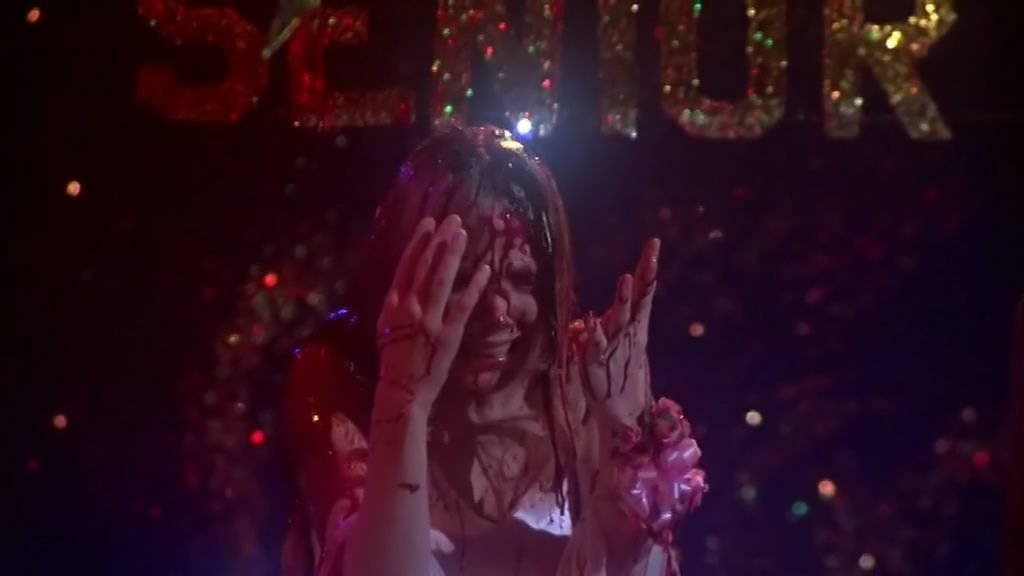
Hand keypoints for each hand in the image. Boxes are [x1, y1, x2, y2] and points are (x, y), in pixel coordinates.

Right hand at [374, 215, 491, 421]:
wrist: (401, 390)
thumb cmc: (394, 360)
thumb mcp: (385, 327)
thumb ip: (396, 304)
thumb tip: (406, 281)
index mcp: (391, 305)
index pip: (406, 266)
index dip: (418, 242)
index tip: (428, 222)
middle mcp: (409, 308)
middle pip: (425, 266)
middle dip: (439, 240)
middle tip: (452, 219)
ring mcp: (429, 320)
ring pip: (442, 279)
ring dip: (453, 254)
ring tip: (463, 232)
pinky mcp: (448, 334)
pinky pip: (463, 304)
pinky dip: (474, 285)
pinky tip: (484, 268)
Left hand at [573, 238, 659, 426]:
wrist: (624, 413)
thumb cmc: (620, 375)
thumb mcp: (621, 342)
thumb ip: (617, 321)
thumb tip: (607, 301)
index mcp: (636, 327)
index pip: (644, 292)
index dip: (648, 267)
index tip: (654, 242)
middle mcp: (628, 333)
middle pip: (639, 300)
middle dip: (644, 275)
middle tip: (651, 251)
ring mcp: (616, 347)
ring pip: (620, 319)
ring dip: (623, 300)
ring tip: (625, 279)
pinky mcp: (598, 364)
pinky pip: (597, 346)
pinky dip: (595, 333)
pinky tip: (592, 319)